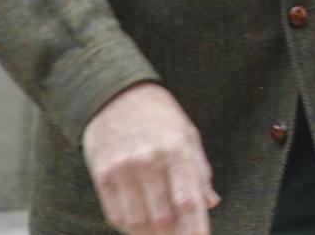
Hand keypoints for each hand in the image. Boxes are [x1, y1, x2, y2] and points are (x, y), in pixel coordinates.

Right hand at [82, 82, 219, 233]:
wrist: (116, 94)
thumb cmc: (160, 116)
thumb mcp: (188, 135)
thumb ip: (200, 170)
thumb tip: (211, 203)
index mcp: (178, 150)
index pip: (189, 200)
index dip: (196, 228)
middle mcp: (150, 161)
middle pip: (163, 217)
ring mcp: (124, 169)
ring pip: (138, 221)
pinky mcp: (103, 174)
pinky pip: (116, 214)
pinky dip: (130, 227)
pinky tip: (140, 227)